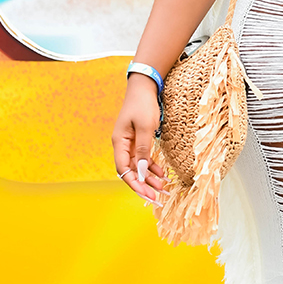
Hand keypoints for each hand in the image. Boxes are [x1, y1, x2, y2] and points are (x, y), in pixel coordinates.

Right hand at [112, 76, 165, 203]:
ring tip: (163, 188)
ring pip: (138, 166)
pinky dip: (152, 166)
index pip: (123, 170)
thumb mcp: (146, 127)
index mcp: (119, 142)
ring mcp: (130, 143)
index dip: (135, 184)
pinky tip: (162, 174)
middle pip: (130, 171)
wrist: (145, 86)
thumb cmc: (143, 104)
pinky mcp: (139, 139)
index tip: (147, 195)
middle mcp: (123, 145)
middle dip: (143, 185)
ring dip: (149, 177)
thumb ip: (144, 149)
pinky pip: (144, 158)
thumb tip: (142, 171)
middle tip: (157, 197)